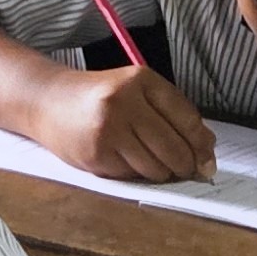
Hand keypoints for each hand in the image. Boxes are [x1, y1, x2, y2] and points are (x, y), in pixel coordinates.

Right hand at [32, 66, 219, 181]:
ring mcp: (108, 129)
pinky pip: (131, 175)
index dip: (202, 144)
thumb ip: (171, 113)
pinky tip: (128, 163)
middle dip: (186, 165)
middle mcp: (125, 102)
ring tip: (156, 166)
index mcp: (142, 80)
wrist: (48, 102)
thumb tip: (207, 148)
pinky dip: (136, 175)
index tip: (208, 160)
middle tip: (188, 171)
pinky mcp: (95, 154)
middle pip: (174, 147)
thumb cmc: (100, 98)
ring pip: (155, 167)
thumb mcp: (136, 92)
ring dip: (162, 173)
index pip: (186, 118)